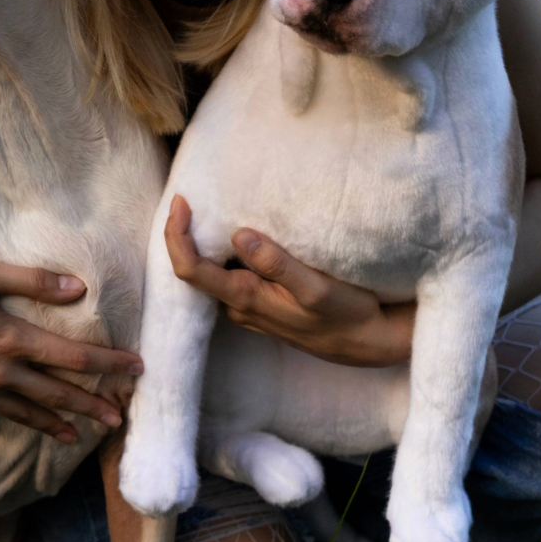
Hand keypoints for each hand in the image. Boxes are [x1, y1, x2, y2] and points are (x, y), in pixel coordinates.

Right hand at [0, 255, 142, 442]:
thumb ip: (30, 279)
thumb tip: (78, 288)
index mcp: (9, 338)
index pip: (72, 356)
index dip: (108, 364)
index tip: (138, 369)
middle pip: (53, 393)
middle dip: (91, 406)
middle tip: (120, 420)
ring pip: (20, 412)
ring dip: (51, 424)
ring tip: (76, 437)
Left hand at [165, 195, 414, 366]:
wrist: (364, 343)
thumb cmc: (344, 314)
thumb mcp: (315, 288)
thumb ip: (277, 264)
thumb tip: (239, 236)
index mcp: (245, 298)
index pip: (190, 269)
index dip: (176, 236)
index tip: (181, 202)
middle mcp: (238, 305)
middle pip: (192, 269)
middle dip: (182, 234)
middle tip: (187, 198)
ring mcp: (247, 307)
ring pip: (210, 272)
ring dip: (202, 242)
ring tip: (205, 207)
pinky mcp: (259, 303)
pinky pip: (227, 275)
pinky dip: (221, 252)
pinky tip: (231, 232)